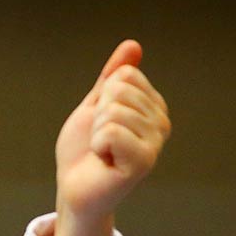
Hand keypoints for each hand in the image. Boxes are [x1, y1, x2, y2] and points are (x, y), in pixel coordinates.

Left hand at [54, 41, 169, 235]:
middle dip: (98, 115)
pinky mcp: (144, 162)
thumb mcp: (94, 106)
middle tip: (100, 141)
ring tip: (103, 152)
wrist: (74, 189)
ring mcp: (155, 143)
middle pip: (120, 90)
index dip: (102, 98)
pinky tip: (105, 162)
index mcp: (152, 107)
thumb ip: (112, 78)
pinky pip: (112, 131)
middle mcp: (161, 123)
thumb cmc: (83, 152)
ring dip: (96, 132)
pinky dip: (98, 145)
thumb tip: (132, 46)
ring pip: (114, 111)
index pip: (126, 75)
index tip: (100, 124)